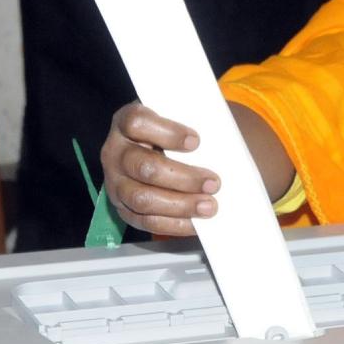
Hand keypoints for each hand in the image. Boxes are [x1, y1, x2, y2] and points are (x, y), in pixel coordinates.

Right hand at [100, 102, 218, 236]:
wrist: (155, 153)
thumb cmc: (173, 135)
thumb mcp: (178, 120)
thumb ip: (195, 125)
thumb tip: (228, 145)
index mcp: (125, 122)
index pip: (137, 123)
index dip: (167, 133)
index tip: (196, 142)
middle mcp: (115, 152)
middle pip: (144, 166)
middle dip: (183, 178)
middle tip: (213, 183)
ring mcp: (115, 182)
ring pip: (142, 198)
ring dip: (180, 205)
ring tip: (209, 206)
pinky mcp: (122, 208)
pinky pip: (145, 221)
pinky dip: (173, 224)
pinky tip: (195, 222)